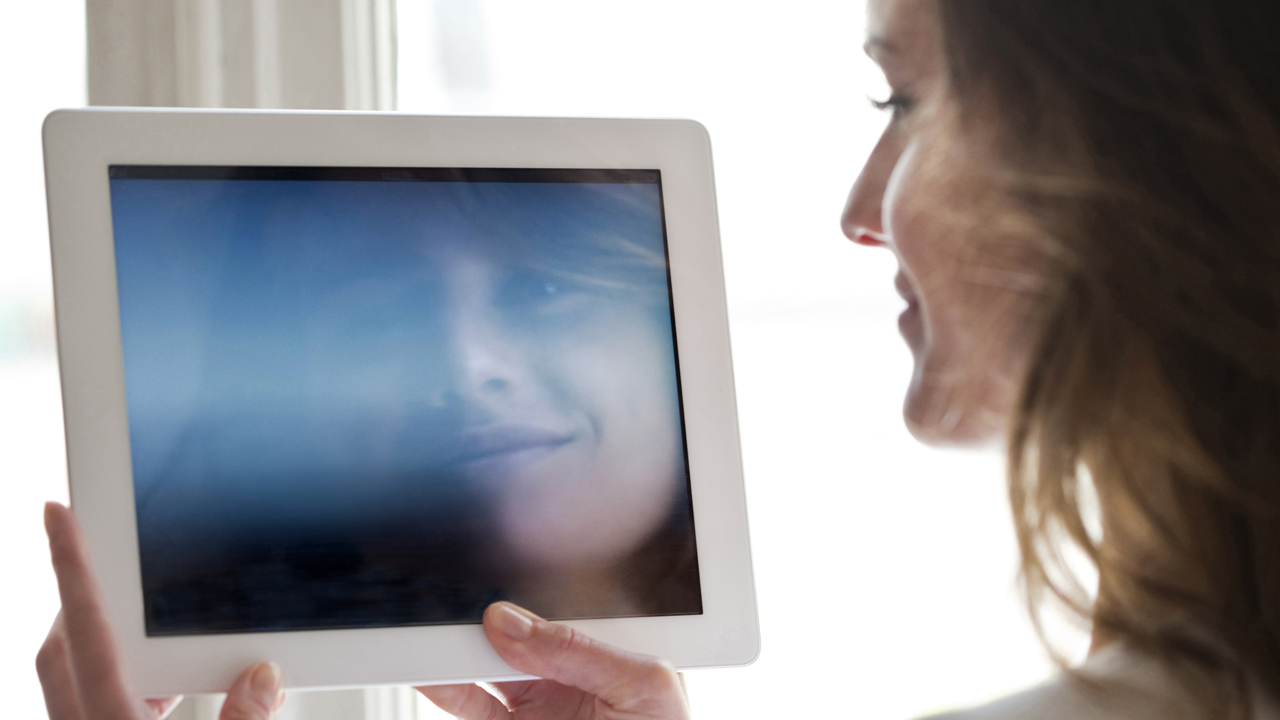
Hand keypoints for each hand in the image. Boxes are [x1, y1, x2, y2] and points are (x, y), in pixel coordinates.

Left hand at [37, 502, 286, 719]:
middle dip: (78, 595)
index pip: (87, 628)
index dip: (72, 565)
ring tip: (156, 629)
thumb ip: (245, 718)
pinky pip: (93, 703)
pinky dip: (124, 680)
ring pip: (74, 676)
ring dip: (106, 644)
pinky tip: (166, 688)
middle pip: (62, 646)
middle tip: (104, 556)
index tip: (60, 515)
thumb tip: (263, 675)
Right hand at [418, 602, 690, 719]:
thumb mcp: (644, 688)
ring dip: (456, 651)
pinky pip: (473, 703)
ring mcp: (540, 702)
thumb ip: (580, 651)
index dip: (527, 591)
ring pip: (486, 666)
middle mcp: (570, 672)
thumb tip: (511, 622)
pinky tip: (430, 672)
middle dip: (483, 618)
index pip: (562, 604)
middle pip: (515, 632)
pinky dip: (446, 687)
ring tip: (430, 637)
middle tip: (452, 607)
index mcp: (609, 647)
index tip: (495, 587)